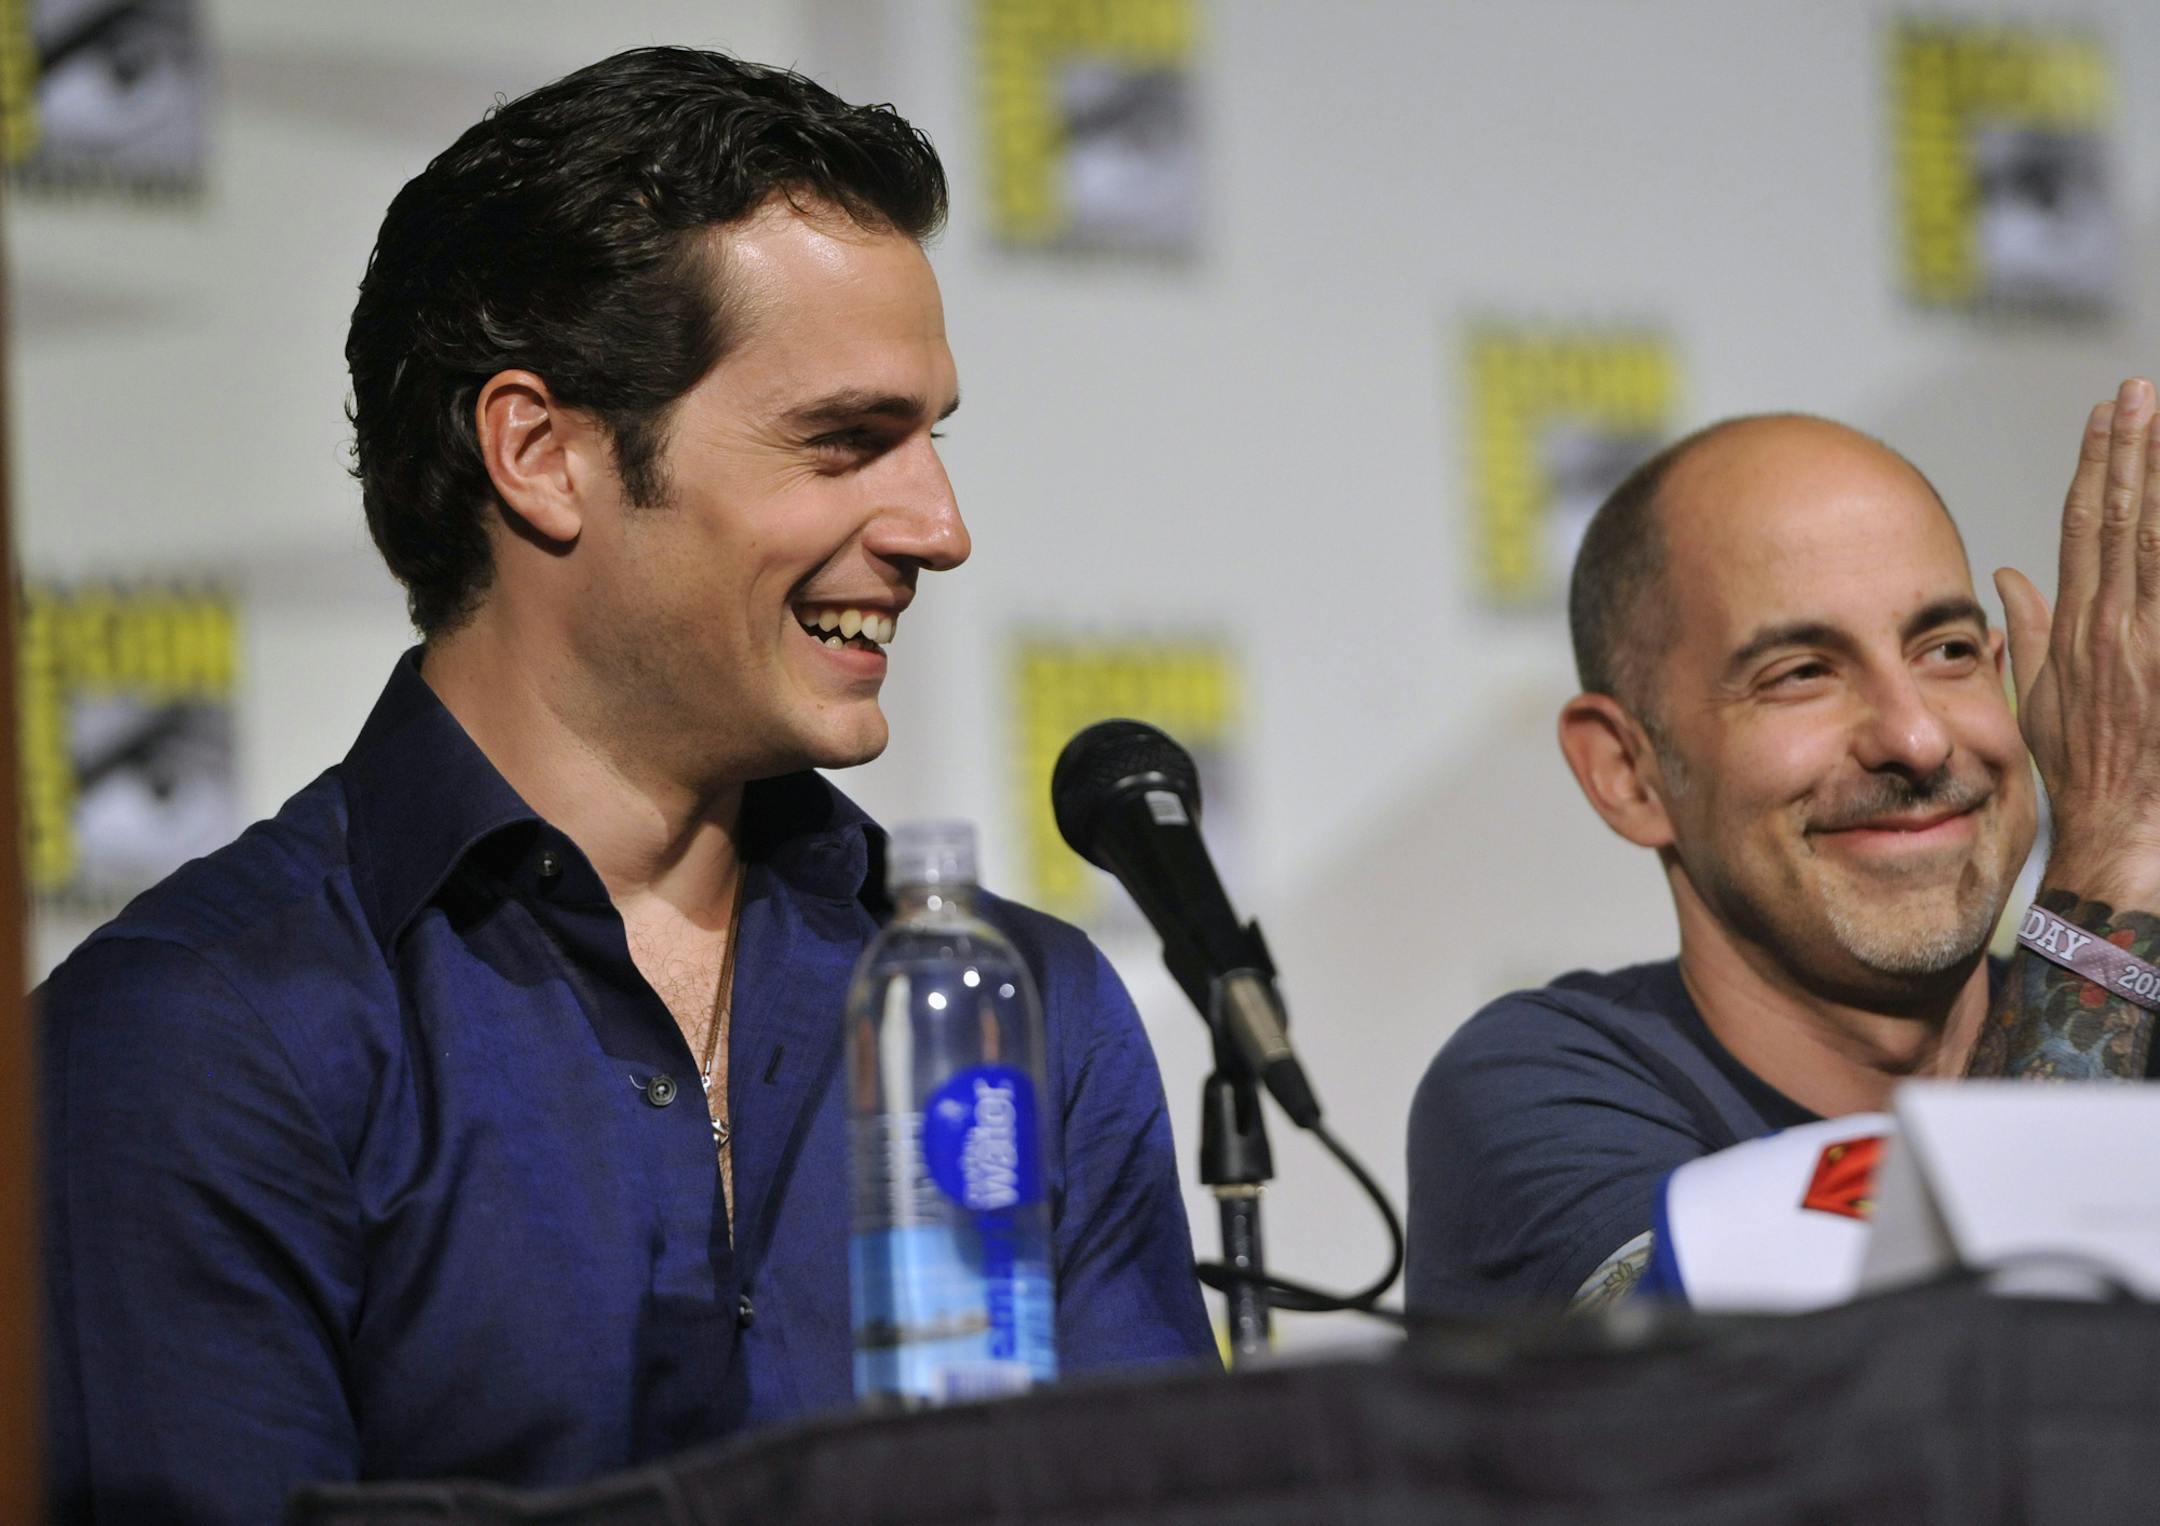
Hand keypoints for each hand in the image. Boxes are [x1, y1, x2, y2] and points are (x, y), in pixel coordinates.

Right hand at [1996, 378, 2159, 908]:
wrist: (2122, 831)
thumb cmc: (2088, 774)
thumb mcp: (2045, 699)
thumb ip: (2029, 630)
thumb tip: (2009, 576)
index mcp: (2075, 628)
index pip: (2081, 527)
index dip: (2093, 465)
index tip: (2106, 414)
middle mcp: (2109, 625)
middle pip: (2118, 518)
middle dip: (2129, 448)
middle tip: (2140, 389)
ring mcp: (2148, 644)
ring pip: (2155, 538)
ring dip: (2159, 475)